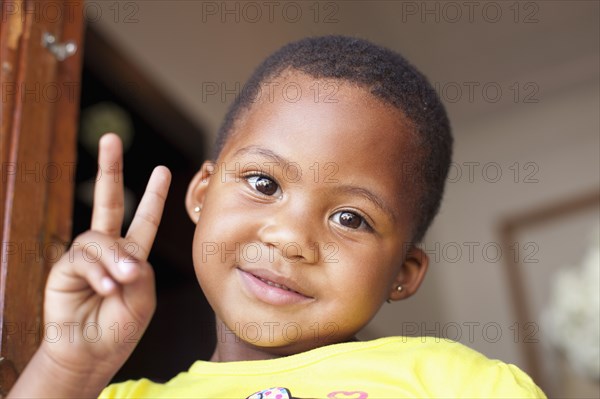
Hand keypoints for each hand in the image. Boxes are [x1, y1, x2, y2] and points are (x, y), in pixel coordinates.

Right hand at [40, 133, 170, 376]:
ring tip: (120, 285)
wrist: (93, 351)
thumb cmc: (121, 325)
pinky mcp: (65, 267)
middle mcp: (108, 249)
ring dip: (113, 262)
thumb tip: (122, 253)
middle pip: (108, 201)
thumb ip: (139, 269)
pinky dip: (98, 273)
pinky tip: (106, 289)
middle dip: (110, 169)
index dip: (153, 196)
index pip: (143, 219)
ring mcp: (85, 256)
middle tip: (111, 139)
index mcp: (132, 254)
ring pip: (99, 240)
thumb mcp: (143, 295)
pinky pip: (82, 258)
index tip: (163, 170)